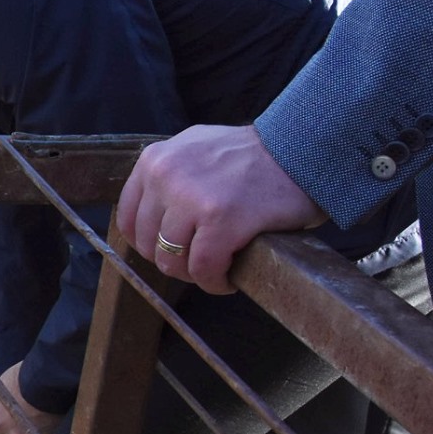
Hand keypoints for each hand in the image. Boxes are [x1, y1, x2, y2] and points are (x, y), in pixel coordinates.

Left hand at [115, 125, 325, 292]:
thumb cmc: (254, 157)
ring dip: (195, 274)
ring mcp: (191, 198)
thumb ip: (169, 178)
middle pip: (149, 244)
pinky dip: (216, 283)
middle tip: (201, 262)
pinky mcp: (221, 221)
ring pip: (172, 261)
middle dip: (174, 261)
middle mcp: (166, 176)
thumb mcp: (196, 151)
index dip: (149, 244)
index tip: (172, 251)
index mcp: (155, 160)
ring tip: (217, 269)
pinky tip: (229, 279)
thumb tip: (149, 221)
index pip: (128, 219)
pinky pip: (204, 270)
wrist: (303, 150)